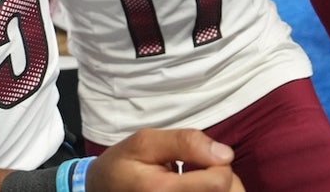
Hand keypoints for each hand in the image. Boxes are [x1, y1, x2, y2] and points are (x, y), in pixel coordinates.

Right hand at [87, 128, 242, 191]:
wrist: (104, 189)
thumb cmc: (124, 164)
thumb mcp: (145, 142)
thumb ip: (185, 142)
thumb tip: (225, 153)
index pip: (220, 181)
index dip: (215, 161)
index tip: (194, 156)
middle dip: (220, 174)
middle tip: (193, 166)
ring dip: (217, 185)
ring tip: (192, 176)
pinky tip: (193, 186)